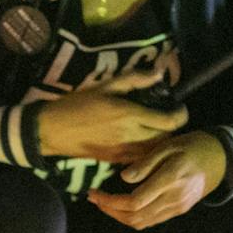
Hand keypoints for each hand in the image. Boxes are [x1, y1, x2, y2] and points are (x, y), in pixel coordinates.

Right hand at [34, 67, 189, 161]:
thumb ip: (134, 79)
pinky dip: (147, 151)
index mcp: (130, 115)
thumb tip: (159, 72)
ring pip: (155, 151)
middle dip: (172, 128)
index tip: (179, 107)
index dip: (181, 114)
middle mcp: (131, 136)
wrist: (51, 130)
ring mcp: (123, 151)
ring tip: (156, 130)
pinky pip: (140, 158)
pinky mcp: (115, 160)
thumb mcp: (104, 86)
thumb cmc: (76, 104)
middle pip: (166, 138)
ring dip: (160, 141)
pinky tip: (140, 141)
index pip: (170, 121)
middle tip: (168, 117)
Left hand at [87, 131, 227, 229]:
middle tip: (94, 198)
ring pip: (142, 223)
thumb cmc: (193, 146)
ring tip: (105, 203)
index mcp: (170, 179)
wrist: (223, 158)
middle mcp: (174, 198)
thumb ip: (146, 162)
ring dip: (119, 216)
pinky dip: (133, 217)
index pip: (134, 201)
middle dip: (110, 211)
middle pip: (134, 217)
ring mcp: (178, 207)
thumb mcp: (169, 145)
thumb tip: (123, 178)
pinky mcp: (179, 210)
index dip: (110, 201)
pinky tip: (123, 205)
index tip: (94, 192)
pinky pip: (151, 221)